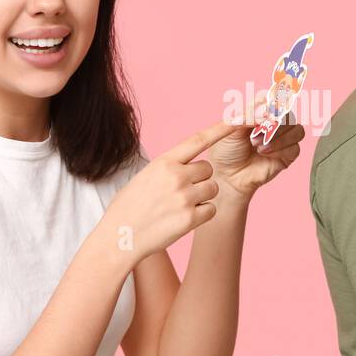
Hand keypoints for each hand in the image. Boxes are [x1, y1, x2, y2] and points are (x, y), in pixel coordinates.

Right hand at [102, 120, 236, 263]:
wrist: (119, 235)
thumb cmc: (130, 206)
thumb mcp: (145, 176)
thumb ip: (169, 167)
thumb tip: (188, 165)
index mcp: (164, 162)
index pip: (198, 140)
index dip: (219, 130)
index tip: (236, 121)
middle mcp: (176, 176)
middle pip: (209, 169)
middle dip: (201, 179)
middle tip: (183, 191)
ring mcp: (184, 198)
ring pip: (212, 188)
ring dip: (203, 197)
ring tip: (180, 205)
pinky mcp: (190, 219)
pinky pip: (211, 210)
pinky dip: (202, 215)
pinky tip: (183, 219)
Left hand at [208, 89, 306, 200]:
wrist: (226, 174)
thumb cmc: (226, 149)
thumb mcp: (231, 126)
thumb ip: (248, 114)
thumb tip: (266, 111)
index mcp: (262, 112)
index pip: (276, 100)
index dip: (272, 105)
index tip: (262, 114)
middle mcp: (275, 123)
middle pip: (289, 115)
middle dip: (273, 124)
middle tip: (254, 135)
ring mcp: (283, 139)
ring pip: (297, 130)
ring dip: (279, 137)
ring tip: (257, 146)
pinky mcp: (287, 156)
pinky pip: (295, 148)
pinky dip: (280, 149)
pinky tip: (264, 153)